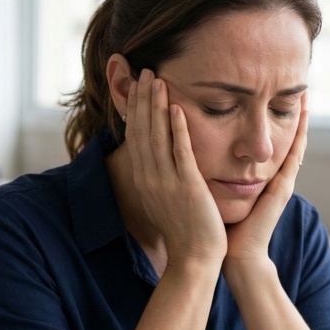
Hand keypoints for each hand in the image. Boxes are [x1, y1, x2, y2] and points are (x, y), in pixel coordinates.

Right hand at [124, 68, 227, 267]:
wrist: (194, 258)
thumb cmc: (184, 230)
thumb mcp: (163, 199)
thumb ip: (160, 175)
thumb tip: (158, 158)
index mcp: (143, 179)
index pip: (136, 136)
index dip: (135, 109)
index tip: (138, 86)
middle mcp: (149, 178)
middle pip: (142, 131)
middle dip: (142, 100)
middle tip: (144, 72)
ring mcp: (166, 182)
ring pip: (157, 137)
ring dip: (156, 106)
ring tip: (157, 80)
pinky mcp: (186, 187)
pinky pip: (180, 153)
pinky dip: (177, 129)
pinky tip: (177, 107)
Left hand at [224, 96, 307, 270]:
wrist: (234, 257)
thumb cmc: (222, 229)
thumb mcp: (219, 192)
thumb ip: (215, 175)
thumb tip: (199, 156)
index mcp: (260, 178)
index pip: (270, 142)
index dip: (275, 120)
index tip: (275, 95)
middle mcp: (273, 177)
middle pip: (286, 139)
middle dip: (291, 114)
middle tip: (299, 86)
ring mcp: (280, 184)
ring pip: (294, 144)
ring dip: (300, 120)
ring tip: (306, 96)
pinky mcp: (279, 191)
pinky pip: (292, 158)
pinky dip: (297, 138)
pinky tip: (300, 119)